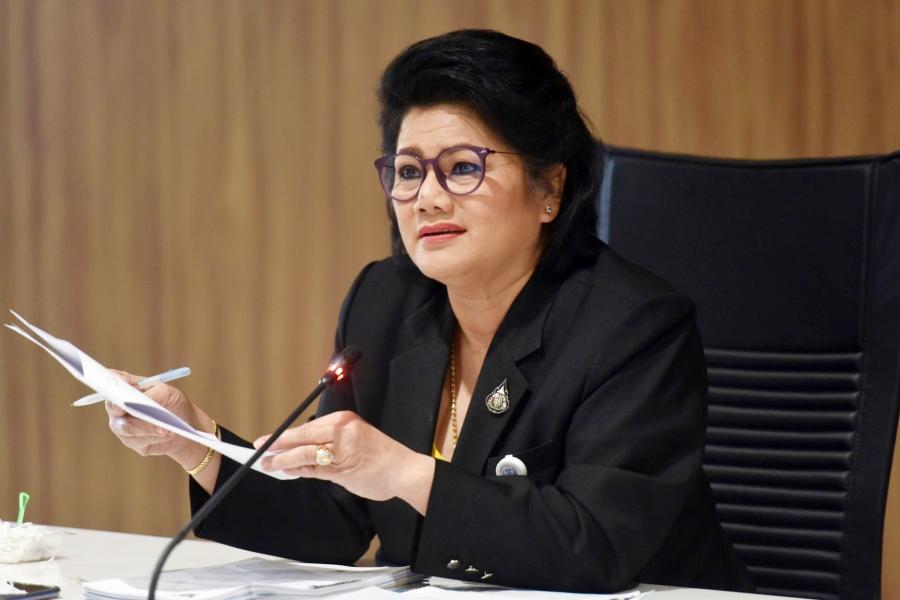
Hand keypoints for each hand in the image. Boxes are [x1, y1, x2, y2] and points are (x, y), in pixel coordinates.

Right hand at [104, 370, 209, 465]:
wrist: (185, 425)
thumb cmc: (173, 403)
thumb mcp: (168, 393)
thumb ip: (153, 394)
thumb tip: (140, 400)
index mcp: (127, 389)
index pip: (112, 384)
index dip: (111, 386)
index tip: (118, 387)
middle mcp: (120, 407)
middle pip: (113, 408)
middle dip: (122, 408)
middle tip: (132, 408)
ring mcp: (123, 426)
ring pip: (126, 428)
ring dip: (146, 427)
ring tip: (164, 428)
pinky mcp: (133, 442)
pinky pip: (138, 440)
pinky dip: (153, 436)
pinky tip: (166, 434)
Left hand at [254, 411, 435, 513]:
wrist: (403, 470)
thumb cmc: (380, 456)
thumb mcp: (355, 439)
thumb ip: (329, 442)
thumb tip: (300, 449)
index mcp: (343, 420)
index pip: (307, 426)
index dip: (285, 434)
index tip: (268, 439)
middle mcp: (341, 430)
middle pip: (302, 435)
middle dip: (278, 443)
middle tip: (258, 448)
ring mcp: (341, 448)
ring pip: (304, 452)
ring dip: (282, 458)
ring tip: (266, 463)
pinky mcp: (342, 467)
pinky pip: (313, 468)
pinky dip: (296, 469)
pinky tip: (285, 470)